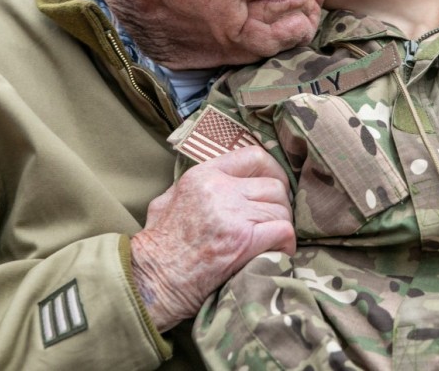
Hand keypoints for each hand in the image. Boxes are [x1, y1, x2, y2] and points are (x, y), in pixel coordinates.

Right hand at [130, 147, 294, 331]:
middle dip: (280, 205)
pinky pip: (283, 231)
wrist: (152, 281)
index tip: (275, 186)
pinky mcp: (243, 242)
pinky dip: (286, 244)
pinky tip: (277, 252)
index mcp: (203, 175)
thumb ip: (194, 186)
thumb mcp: (167, 200)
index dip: (273, 171)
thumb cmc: (157, 246)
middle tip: (274, 221)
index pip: (254, 156)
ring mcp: (233, 215)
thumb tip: (219, 181)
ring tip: (272, 240)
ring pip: (281, 209)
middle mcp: (220, 189)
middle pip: (274, 186)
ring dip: (282, 226)